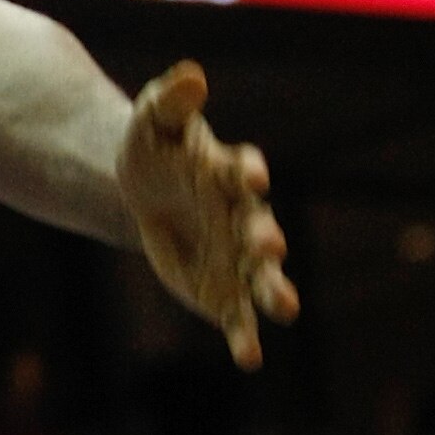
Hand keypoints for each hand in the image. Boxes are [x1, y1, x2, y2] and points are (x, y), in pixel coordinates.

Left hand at [117, 62, 298, 366]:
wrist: (148, 193)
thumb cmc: (156, 148)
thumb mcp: (153, 122)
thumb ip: (170, 101)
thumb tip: (190, 75)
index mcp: (231, 172)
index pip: (245, 171)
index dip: (249, 173)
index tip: (252, 176)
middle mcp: (245, 216)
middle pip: (260, 229)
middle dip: (265, 239)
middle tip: (269, 247)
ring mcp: (239, 258)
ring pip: (262, 279)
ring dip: (273, 292)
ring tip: (286, 309)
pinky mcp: (225, 291)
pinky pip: (238, 318)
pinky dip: (245, 337)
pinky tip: (250, 359)